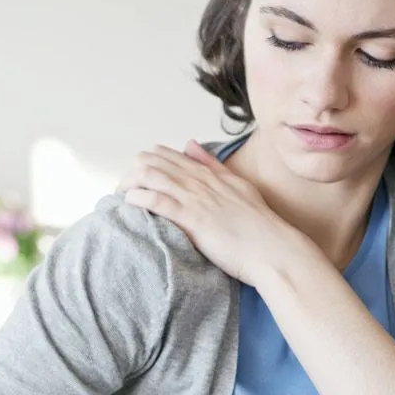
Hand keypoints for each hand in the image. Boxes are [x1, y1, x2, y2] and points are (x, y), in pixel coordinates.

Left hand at [118, 140, 303, 285]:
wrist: (273, 250)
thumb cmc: (259, 226)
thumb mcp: (237, 186)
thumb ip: (212, 165)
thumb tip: (189, 143)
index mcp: (209, 174)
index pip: (167, 155)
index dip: (146, 163)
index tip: (137, 179)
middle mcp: (200, 182)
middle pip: (153, 161)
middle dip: (131, 173)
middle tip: (124, 190)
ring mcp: (196, 199)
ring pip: (152, 176)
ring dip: (129, 184)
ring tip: (121, 197)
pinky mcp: (193, 219)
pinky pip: (159, 201)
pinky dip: (139, 199)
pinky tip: (130, 204)